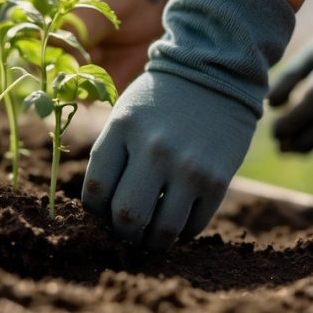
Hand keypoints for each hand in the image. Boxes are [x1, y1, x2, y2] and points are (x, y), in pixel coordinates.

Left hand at [81, 0, 295, 248]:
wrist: (215, 72)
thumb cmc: (160, 101)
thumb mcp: (124, 115)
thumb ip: (110, 156)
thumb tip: (102, 211)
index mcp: (122, 130)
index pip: (95, 190)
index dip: (95, 211)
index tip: (103, 211)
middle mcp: (153, 149)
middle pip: (126, 216)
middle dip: (123, 232)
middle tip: (127, 230)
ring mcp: (187, 166)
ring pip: (161, 229)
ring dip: (152, 240)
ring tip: (151, 234)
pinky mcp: (217, 180)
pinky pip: (193, 226)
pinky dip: (182, 232)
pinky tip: (179, 219)